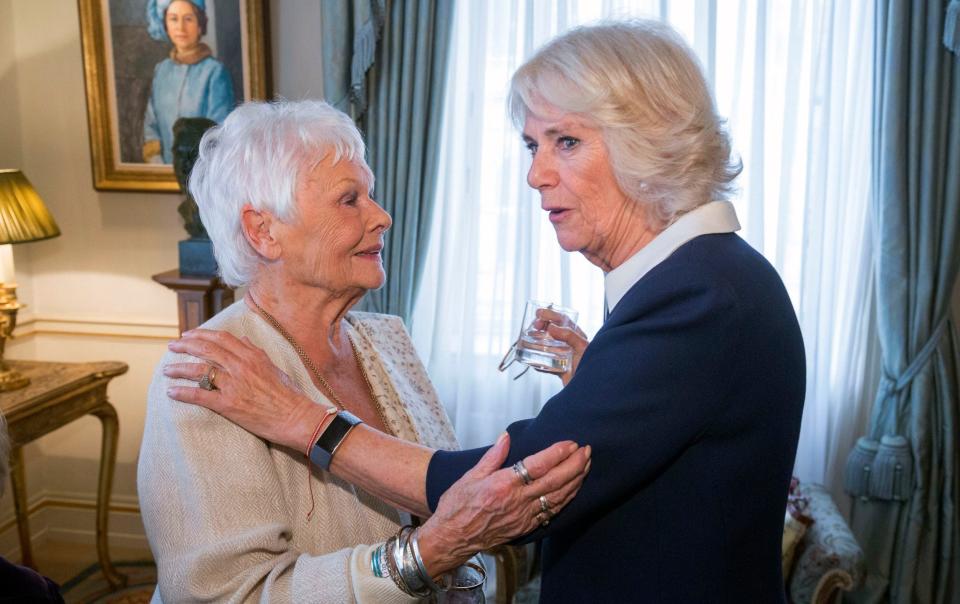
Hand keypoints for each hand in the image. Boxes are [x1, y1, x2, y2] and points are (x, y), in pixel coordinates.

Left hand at [164, 329, 327, 451]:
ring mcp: (233, 385)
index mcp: (252, 356)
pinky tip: (171, 392)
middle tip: (172, 347)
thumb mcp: (274, 367)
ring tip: (167, 370)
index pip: (221, 338)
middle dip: (185, 346)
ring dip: (179, 369)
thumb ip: (256, 352)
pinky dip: (183, 393)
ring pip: (199, 371)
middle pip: (206, 350)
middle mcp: (240, 366)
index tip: (189, 335)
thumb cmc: (288, 394)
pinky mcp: (228, 404)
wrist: (295, 417)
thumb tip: (242, 339)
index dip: (201, 334)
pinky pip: (200, 396)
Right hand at [417, 433, 590, 575]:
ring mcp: (524, 516)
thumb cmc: (457, 505)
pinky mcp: (526, 527)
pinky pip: (552, 512)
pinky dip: (567, 499)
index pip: (538, 465)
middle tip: (587, 451)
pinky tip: (574, 489)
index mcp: (503, 484)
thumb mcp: (471, 475)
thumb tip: (507, 437)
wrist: (452, 537)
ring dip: (576, 481)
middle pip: (555, 481)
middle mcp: (517, 500)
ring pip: (558, 497)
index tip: (571, 443)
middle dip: (575, 465)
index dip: (558, 453)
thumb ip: (493, 456)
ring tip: (586, 465)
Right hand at [533, 308, 589, 385]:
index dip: (551, 315)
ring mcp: (564, 357)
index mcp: (578, 337)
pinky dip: (537, 361)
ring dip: (536, 342)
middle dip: (542, 327)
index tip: (539, 313)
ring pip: (547, 346)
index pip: (564, 321)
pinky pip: (546, 363)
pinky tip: (531, 361)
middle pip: (553, 331)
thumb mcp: (583, 347)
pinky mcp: (560, 369)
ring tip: (528, 341)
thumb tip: (552, 327)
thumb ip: (569, 335)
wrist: (591, 389)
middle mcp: (570, 345)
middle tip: (534, 326)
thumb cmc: (592, 367)